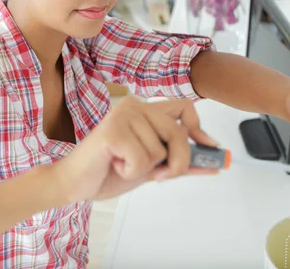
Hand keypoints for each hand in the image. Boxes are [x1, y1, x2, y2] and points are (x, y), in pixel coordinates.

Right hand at [52, 97, 218, 203]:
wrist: (75, 184)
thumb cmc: (109, 172)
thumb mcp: (152, 168)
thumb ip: (180, 163)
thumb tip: (214, 164)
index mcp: (144, 110)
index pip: (184, 107)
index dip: (199, 128)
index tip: (209, 148)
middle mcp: (134, 106)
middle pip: (178, 132)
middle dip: (178, 161)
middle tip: (161, 176)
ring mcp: (123, 115)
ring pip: (160, 149)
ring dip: (145, 168)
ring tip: (122, 164)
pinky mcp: (113, 129)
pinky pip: (142, 158)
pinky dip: (131, 172)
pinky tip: (113, 164)